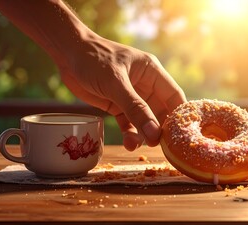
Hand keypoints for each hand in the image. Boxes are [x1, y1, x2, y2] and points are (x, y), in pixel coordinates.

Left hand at [59, 35, 185, 150]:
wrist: (67, 54)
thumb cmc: (94, 60)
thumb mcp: (116, 84)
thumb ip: (136, 109)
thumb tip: (155, 134)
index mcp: (152, 72)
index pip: (174, 96)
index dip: (178, 115)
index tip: (180, 135)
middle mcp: (145, 84)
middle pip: (161, 111)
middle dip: (159, 129)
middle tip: (158, 146)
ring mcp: (131, 96)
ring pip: (144, 120)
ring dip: (142, 134)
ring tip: (134, 145)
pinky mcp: (117, 105)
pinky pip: (129, 122)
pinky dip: (129, 133)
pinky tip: (128, 143)